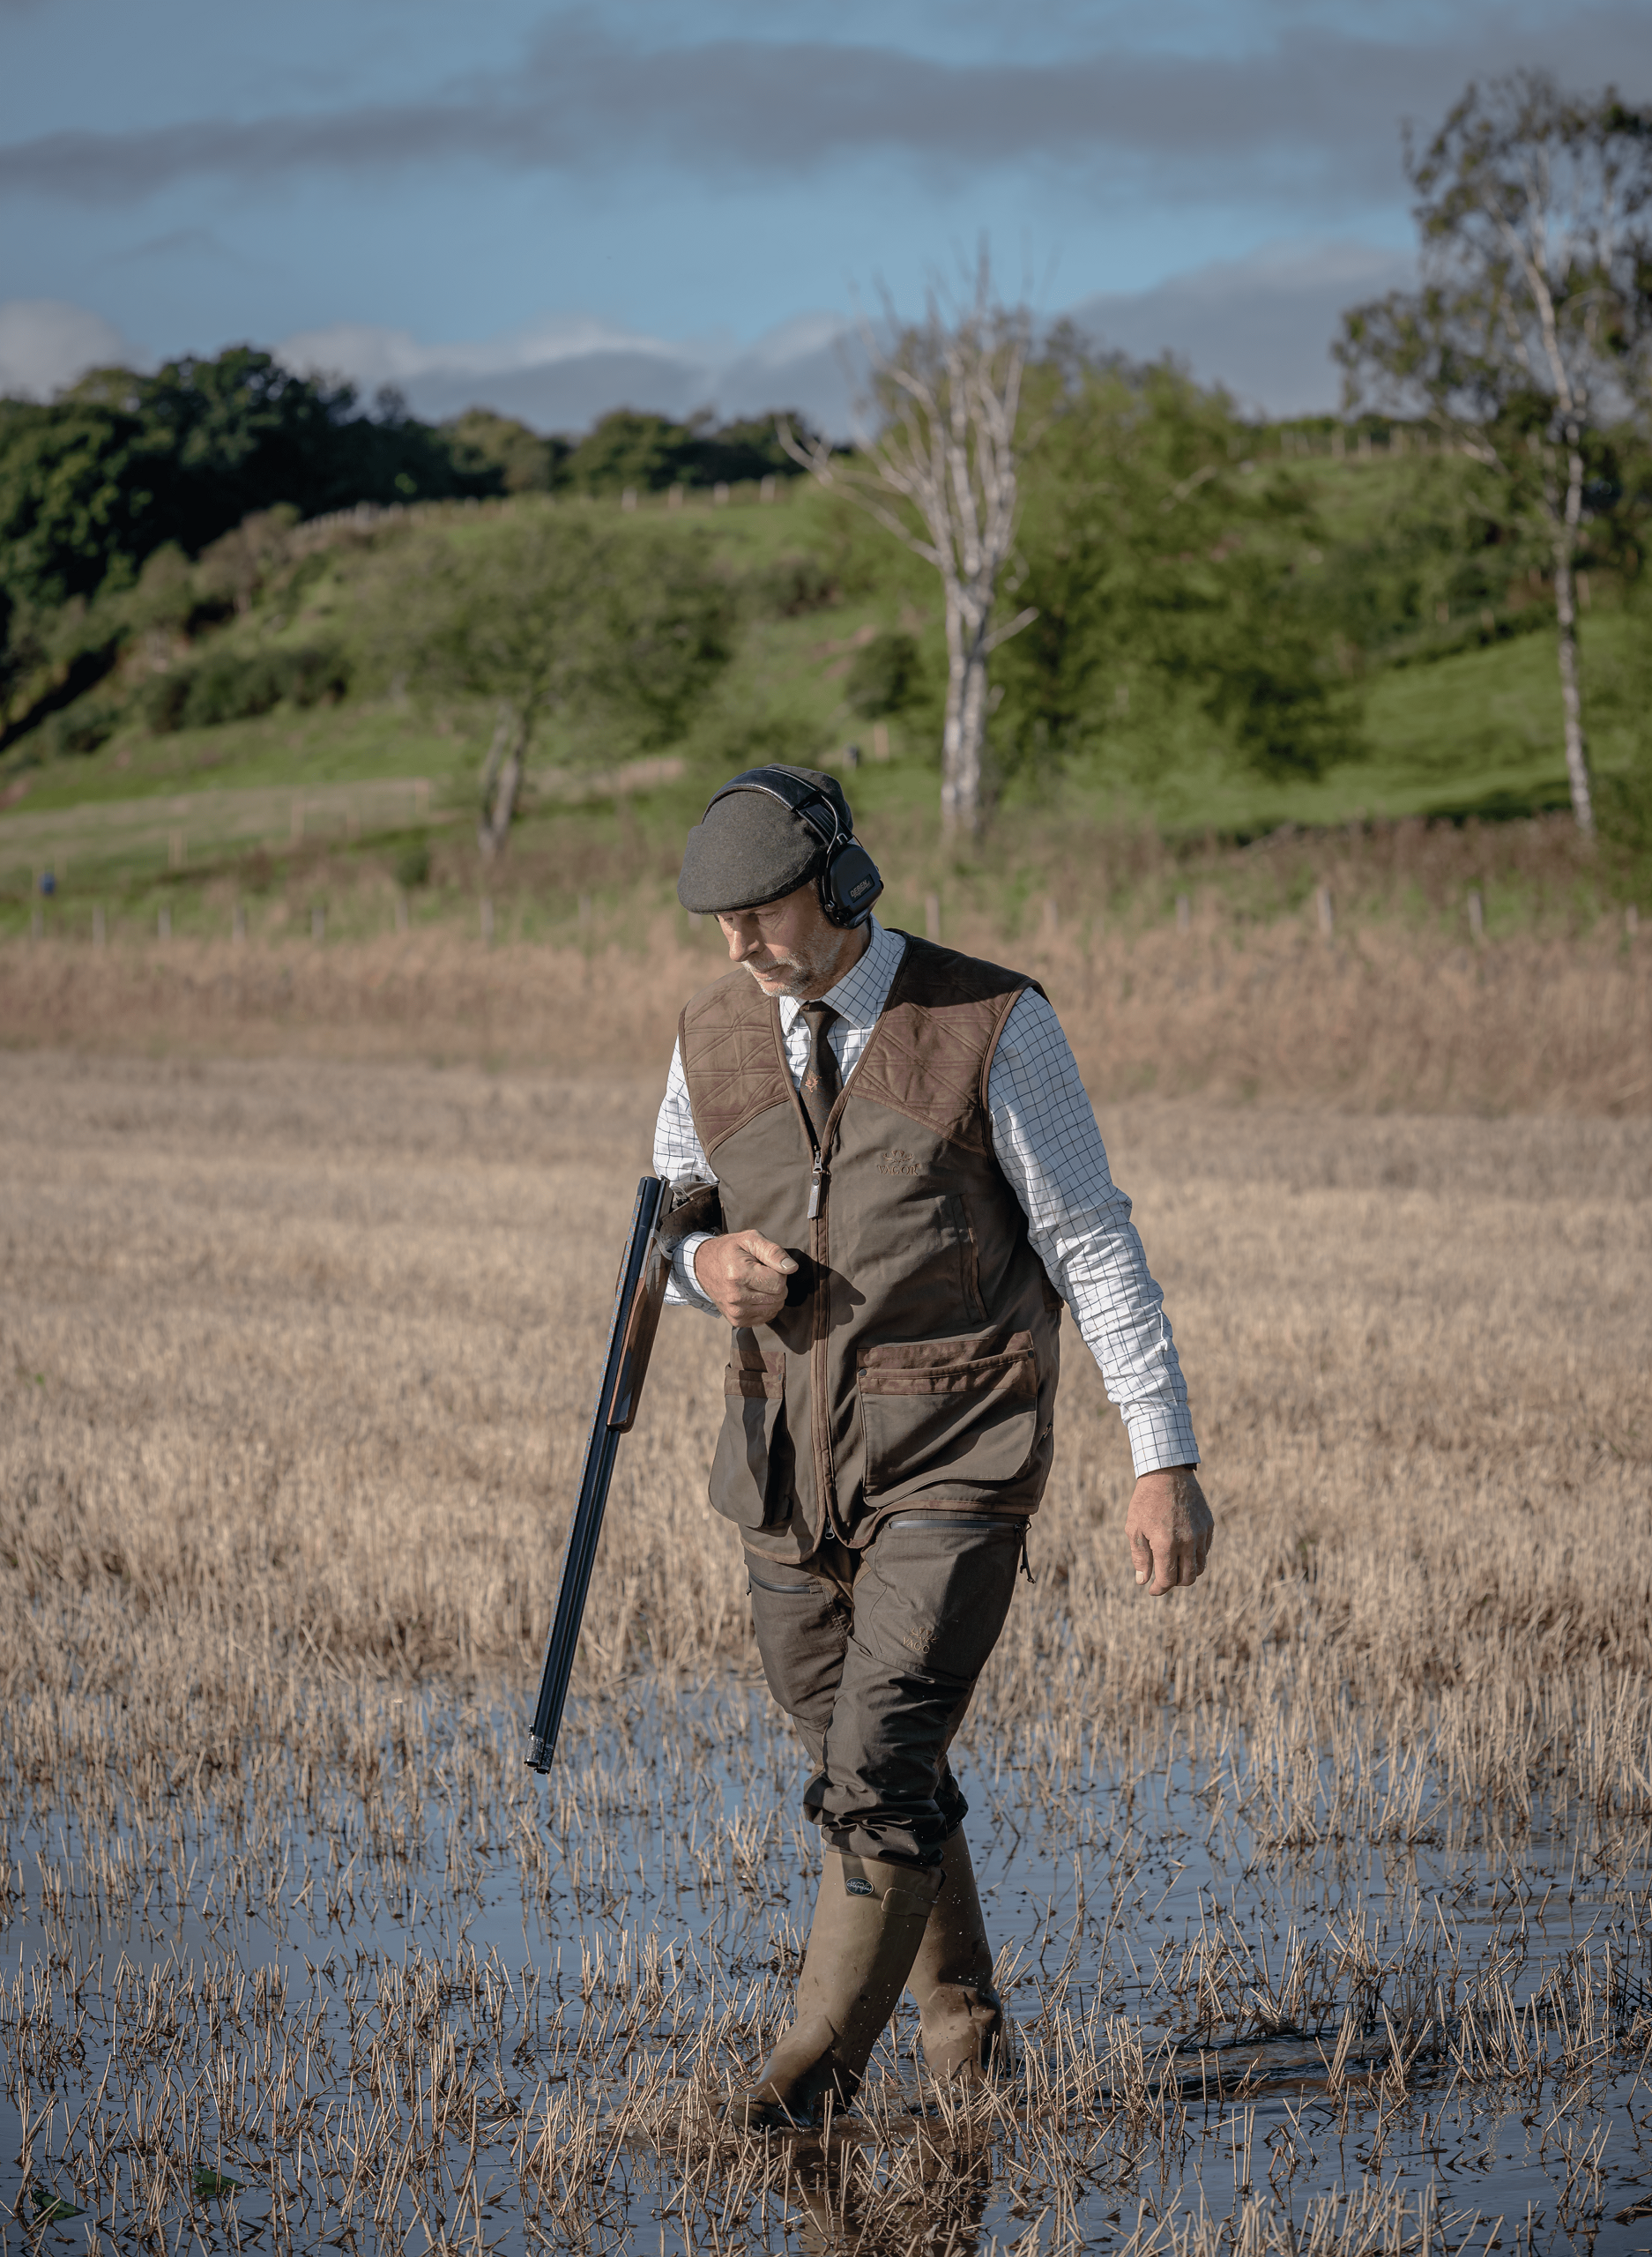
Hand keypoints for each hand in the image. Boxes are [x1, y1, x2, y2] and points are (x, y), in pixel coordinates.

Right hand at [692, 1231, 797, 1325]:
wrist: (703, 1266)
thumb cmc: (730, 1250)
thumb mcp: (750, 1239)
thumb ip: (773, 1251)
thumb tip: (792, 1268)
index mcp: (738, 1274)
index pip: (778, 1283)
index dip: (779, 1271)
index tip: (766, 1265)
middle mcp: (735, 1297)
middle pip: (778, 1297)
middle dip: (776, 1284)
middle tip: (762, 1273)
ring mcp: (735, 1312)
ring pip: (774, 1309)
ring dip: (772, 1296)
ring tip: (757, 1283)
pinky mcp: (736, 1321)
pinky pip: (766, 1317)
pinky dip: (765, 1306)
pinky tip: (754, 1294)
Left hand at [1125, 1466, 1213, 1596]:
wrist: (1167, 1472)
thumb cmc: (1145, 1501)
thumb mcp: (1134, 1528)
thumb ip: (1139, 1557)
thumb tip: (1143, 1580)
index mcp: (1167, 1544)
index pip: (1167, 1579)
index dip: (1158, 1589)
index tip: (1151, 1590)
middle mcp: (1187, 1542)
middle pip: (1188, 1578)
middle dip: (1174, 1583)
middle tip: (1163, 1578)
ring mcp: (1201, 1534)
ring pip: (1200, 1567)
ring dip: (1187, 1572)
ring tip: (1173, 1566)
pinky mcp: (1209, 1525)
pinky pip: (1205, 1550)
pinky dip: (1195, 1556)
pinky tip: (1182, 1550)